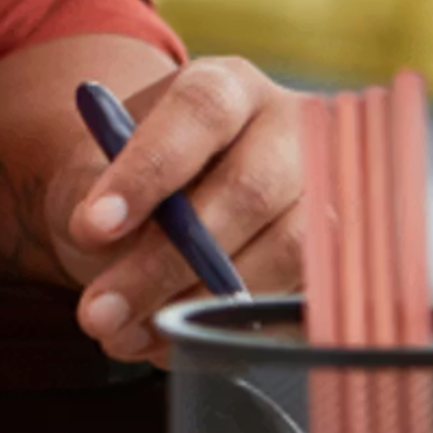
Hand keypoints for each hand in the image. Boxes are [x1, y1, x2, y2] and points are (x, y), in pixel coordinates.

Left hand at [54, 56, 305, 364]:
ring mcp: (327, 193)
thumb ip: (94, 195)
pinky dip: (235, 331)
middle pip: (250, 190)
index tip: (93, 226)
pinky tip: (171, 345)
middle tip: (98, 312)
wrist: (159, 208)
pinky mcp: (338, 256)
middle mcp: (292, 129)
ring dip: (201, 305)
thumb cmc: (126, 181)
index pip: (201, 112)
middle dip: (167, 262)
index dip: (150, 170)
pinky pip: (301, 298)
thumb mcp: (95, 171)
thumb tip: (105, 244)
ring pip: (287, 250)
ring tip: (124, 336)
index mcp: (228, 86)